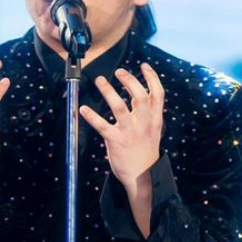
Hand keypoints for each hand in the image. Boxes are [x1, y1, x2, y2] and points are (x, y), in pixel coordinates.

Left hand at [79, 63, 163, 188]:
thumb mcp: (152, 130)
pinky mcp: (116, 141)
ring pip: (120, 108)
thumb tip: (138, 93)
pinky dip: (92, 116)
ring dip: (109, 92)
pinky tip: (83, 109)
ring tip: (100, 80)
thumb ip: (146, 112)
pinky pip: (102, 126)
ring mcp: (130, 132)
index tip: (143, 65)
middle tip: (119, 71)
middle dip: (130, 81)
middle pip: (140, 96)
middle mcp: (144, 123)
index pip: (158, 94)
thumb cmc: (145, 151)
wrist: (143, 176)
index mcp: (155, 119)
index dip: (152, 77)